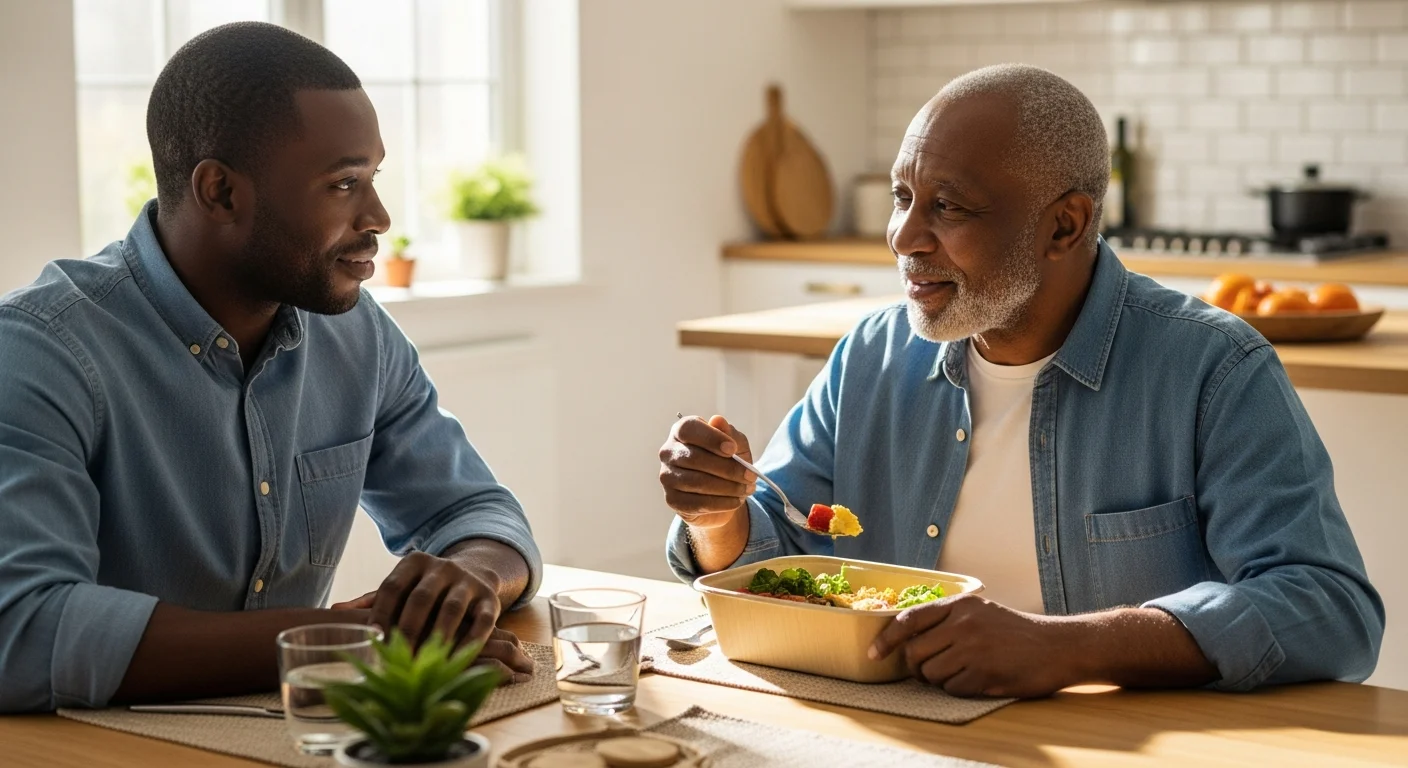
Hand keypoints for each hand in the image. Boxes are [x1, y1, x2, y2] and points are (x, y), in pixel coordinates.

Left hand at [331, 551, 534, 681]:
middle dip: (408, 629)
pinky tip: (458, 660)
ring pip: (451, 608)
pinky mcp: (490, 599)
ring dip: (437, 637)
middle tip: (397, 657)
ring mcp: (468, 582)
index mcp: (414, 562)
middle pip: (421, 598)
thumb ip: (372, 601)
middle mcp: (442, 567)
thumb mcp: (401, 587)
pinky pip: (483, 621)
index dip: (381, 612)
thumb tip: (334, 611)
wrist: (475, 573)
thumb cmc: (426, 589)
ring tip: (425, 662)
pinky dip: (471, 642)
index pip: (392, 586)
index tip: (372, 638)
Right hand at [659, 414, 756, 528]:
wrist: (720, 493)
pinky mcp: (672, 499)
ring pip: (697, 482)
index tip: (732, 449)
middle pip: (694, 458)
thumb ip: (730, 434)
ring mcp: (667, 476)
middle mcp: (669, 452)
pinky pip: (697, 503)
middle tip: (750, 475)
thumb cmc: (726, 462)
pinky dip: (721, 503)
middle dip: (727, 468)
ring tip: (747, 489)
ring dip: (727, 487)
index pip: (688, 429)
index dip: (710, 438)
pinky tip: (736, 501)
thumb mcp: (736, 445)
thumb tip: (718, 420)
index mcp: (682, 431)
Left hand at [868, 594, 1078, 697]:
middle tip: (933, 670)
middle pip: (915, 653)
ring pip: (931, 674)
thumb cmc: (1016, 633)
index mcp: (960, 605)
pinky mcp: (984, 673)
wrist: (1059, 646)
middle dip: (917, 667)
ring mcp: (973, 648)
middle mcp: (963, 623)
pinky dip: (959, 690)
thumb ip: (947, 621)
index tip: (874, 654)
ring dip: (940, 680)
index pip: (910, 620)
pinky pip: (952, 689)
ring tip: (964, 672)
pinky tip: (979, 680)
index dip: (886, 638)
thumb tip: (908, 641)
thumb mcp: (981, 613)